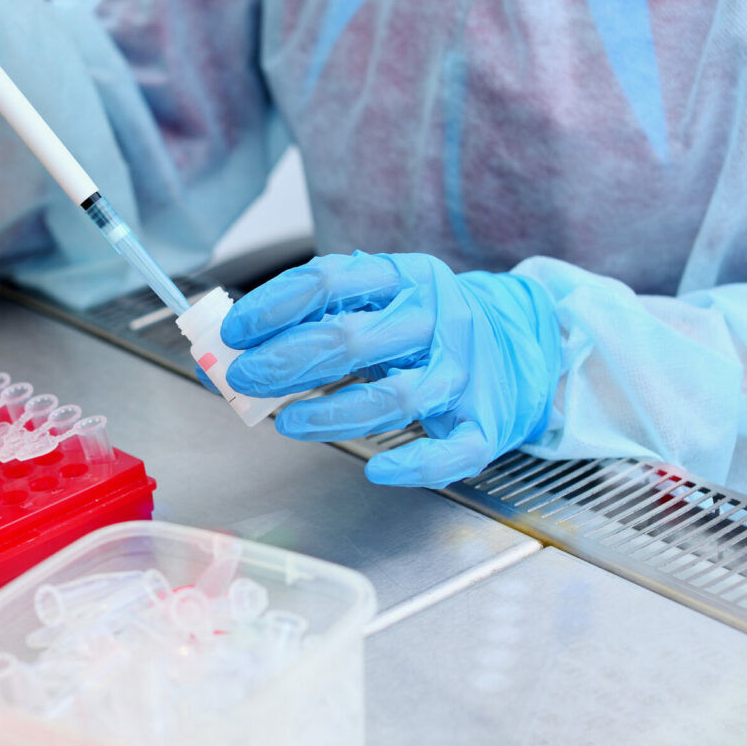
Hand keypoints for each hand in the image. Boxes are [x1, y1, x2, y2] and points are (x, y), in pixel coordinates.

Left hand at [222, 252, 561, 487]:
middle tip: (244, 379)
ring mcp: (463, 372)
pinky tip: (376, 467)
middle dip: (288, 361)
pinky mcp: (485, 423)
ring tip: (288, 421)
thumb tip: (224, 346)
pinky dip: (414, 463)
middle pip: (355, 339)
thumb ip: (310, 317)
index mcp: (404, 278)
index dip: (274, 307)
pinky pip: (451, 450)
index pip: (329, 281)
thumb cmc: (425, 326)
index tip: (235, 331)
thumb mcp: (375, 300)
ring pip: (397, 396)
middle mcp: (436, 319)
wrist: (521, 343)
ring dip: (333, 412)